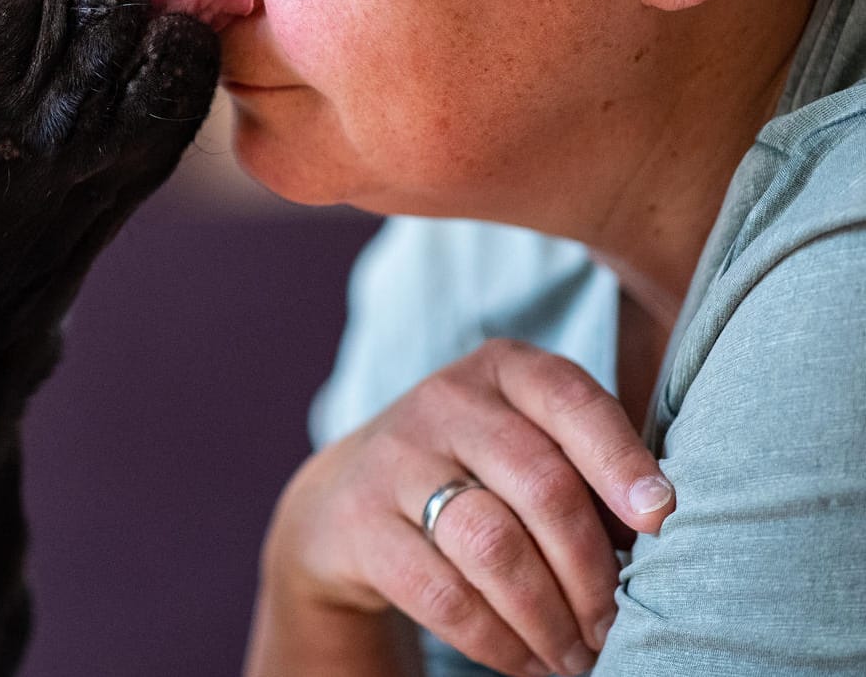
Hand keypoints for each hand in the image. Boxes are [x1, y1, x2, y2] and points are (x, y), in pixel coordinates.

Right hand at [245, 339, 674, 676]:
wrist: (352, 493)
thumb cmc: (480, 469)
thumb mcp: (530, 440)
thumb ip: (591, 466)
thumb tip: (663, 527)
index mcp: (503, 368)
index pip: (570, 399)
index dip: (620, 459)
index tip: (662, 520)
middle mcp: (444, 401)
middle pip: (540, 484)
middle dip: (591, 569)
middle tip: (616, 624)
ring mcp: (394, 458)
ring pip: (490, 544)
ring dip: (548, 615)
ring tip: (579, 654)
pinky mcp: (360, 522)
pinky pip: (441, 593)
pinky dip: (497, 641)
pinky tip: (528, 659)